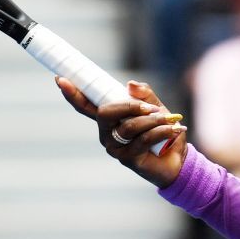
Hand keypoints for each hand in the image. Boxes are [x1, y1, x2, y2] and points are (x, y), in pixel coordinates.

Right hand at [57, 78, 186, 187]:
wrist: (179, 159)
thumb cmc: (163, 132)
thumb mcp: (156, 108)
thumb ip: (144, 95)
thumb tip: (130, 84)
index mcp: (109, 119)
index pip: (86, 105)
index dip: (73, 94)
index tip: (60, 79)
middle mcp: (106, 133)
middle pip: (105, 113)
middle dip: (130, 106)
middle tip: (151, 107)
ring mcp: (114, 148)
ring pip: (128, 126)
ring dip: (152, 120)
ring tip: (169, 119)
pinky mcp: (127, 159)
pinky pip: (143, 139)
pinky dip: (161, 131)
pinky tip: (174, 130)